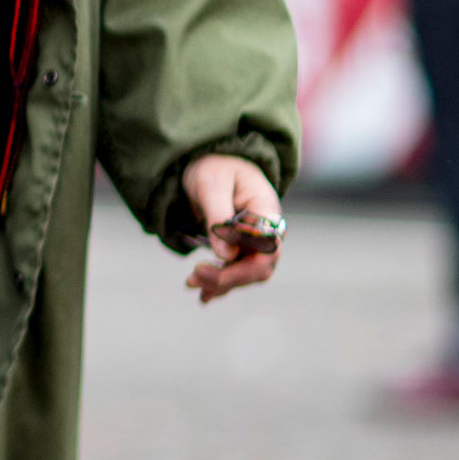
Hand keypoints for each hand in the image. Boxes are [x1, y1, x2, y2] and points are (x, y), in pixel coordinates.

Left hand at [179, 154, 282, 304]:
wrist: (213, 164)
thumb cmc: (215, 168)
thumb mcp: (211, 185)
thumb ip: (219, 216)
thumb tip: (226, 255)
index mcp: (268, 211)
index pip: (268, 250)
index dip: (244, 269)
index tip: (213, 272)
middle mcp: (268, 231)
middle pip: (258, 268)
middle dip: (227, 279)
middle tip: (193, 277)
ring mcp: (257, 243)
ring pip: (246, 274)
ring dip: (220, 283)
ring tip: (191, 283)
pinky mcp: (243, 249)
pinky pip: (236, 272)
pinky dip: (220, 284)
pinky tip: (203, 295)